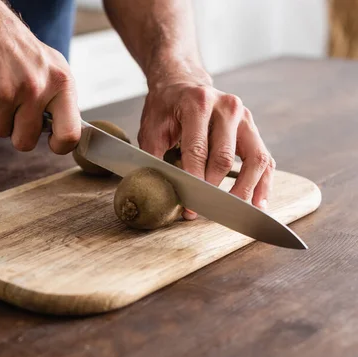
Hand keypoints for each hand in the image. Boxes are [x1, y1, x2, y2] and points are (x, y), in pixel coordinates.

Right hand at [0, 1, 80, 153]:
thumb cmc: (23, 52)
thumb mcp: (55, 70)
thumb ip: (63, 103)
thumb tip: (70, 135)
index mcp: (61, 84)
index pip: (70, 134)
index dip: (60, 146)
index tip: (53, 143)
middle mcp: (37, 88)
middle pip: (26, 142)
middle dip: (18, 132)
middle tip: (16, 109)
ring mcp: (9, 92)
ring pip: (1, 132)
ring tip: (1, 90)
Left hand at [139, 72, 274, 219]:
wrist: (181, 84)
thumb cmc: (165, 109)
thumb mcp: (151, 129)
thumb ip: (153, 157)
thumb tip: (160, 190)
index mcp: (198, 103)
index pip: (198, 150)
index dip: (193, 180)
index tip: (189, 206)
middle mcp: (226, 107)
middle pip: (224, 157)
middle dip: (214, 189)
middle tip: (203, 211)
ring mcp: (244, 117)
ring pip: (255, 159)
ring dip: (246, 189)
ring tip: (236, 211)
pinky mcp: (252, 129)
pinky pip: (265, 159)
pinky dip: (263, 182)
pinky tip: (258, 202)